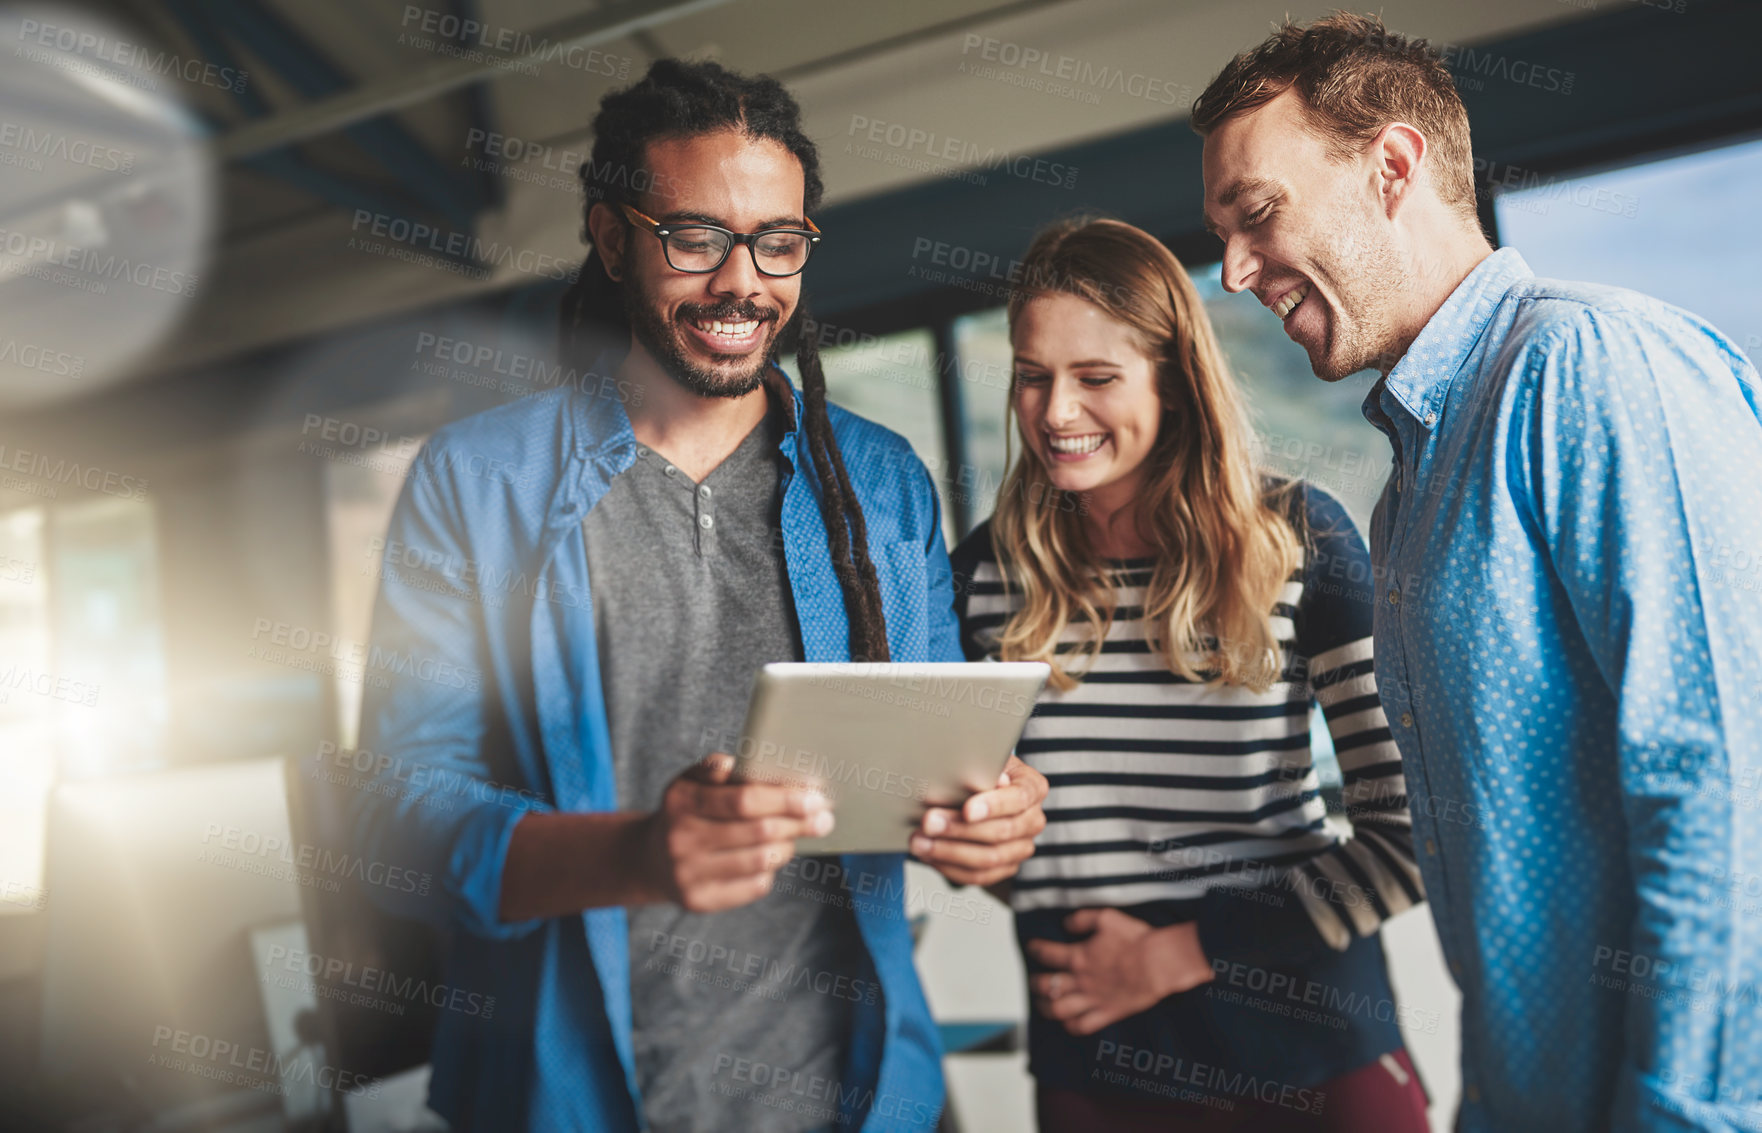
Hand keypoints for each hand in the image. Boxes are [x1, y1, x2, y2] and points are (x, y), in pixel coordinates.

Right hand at [637, 752, 833, 912]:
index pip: (744, 800)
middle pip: (759, 832)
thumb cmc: (686, 812)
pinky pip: (754, 886)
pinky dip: (770, 870)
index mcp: (682, 802)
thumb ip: (716, 770)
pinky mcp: (700, 901)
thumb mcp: (691, 782)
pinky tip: (770, 857)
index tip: (815, 796)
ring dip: (788, 845)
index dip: (785, 798)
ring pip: (761, 861)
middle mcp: (681, 840)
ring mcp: (688, 874)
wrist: (650, 858)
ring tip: (796, 835)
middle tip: (824, 818)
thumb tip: (739, 763)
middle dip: (798, 823)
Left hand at [910, 755, 1047, 886]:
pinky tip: (928, 855)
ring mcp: (1021, 848)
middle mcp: (1033, 820)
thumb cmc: (981, 771)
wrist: (981, 790)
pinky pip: (979, 876)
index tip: (967, 810)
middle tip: (928, 822)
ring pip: (989, 858)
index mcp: (1033, 788)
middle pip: (1001, 831)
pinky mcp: (1006, 868)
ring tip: (919, 842)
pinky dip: (950, 867)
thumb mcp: (983, 760)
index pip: (1018, 798)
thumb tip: (981, 776)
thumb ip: (981, 768)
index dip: (993, 805)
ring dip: (949, 851)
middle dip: (960, 829)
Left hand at [1025, 910, 1212, 1034]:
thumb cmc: (1136, 938)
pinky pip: (1083, 1025)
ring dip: (1046, 1007)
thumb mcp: (1107, 917)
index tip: (1032, 947)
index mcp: (1079, 956)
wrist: (1159, 963)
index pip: (1047, 954)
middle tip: (1033, 981)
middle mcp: (1081, 980)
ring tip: (1042, 1004)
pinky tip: (1067, 1022)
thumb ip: (1082, 919)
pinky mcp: (1108, 1012)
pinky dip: (1071, 1025)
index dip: (1036, 949)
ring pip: (1059, 1009)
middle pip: (1046, 986)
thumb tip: (1065, 924)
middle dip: (1035, 983)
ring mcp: (1094, 999)